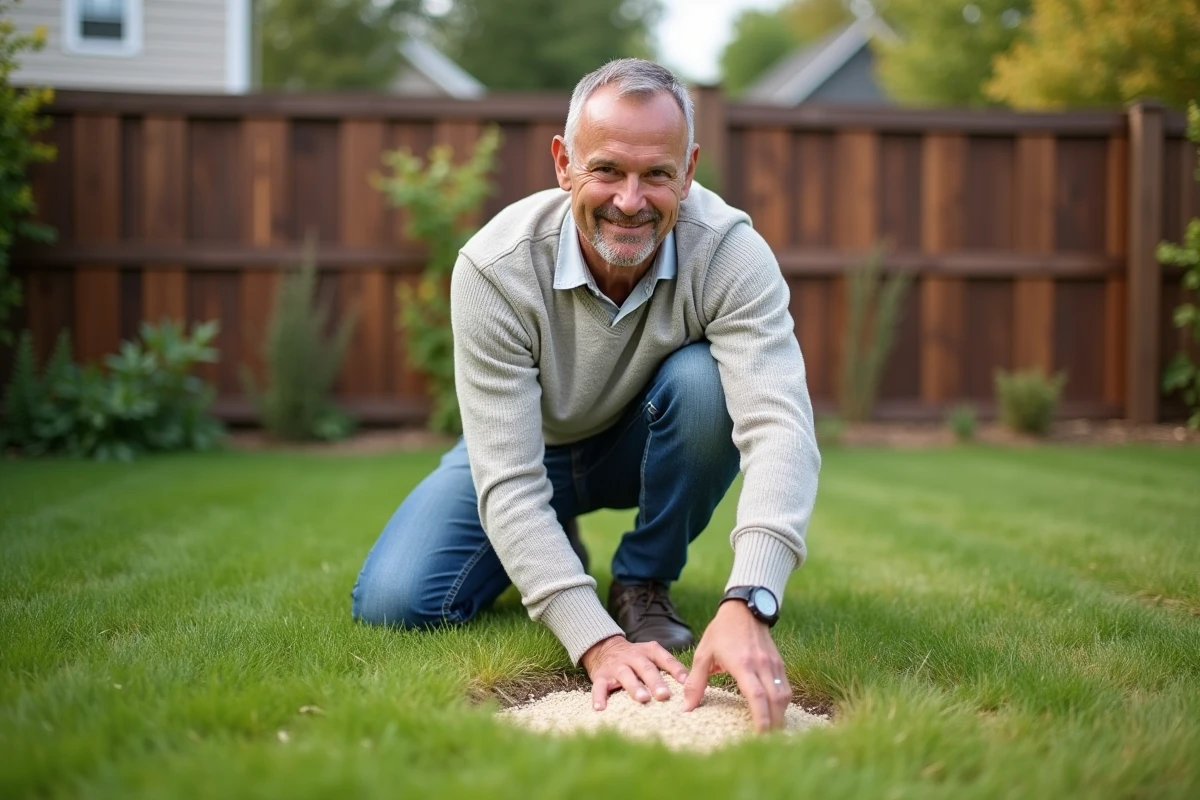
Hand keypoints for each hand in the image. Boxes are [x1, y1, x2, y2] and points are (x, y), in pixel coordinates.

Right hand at [580, 635, 690, 710]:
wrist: (604, 647)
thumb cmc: (635, 658)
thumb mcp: (652, 656)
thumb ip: (669, 668)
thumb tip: (692, 687)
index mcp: (649, 651)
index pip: (665, 659)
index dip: (675, 669)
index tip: (686, 682)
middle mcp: (633, 657)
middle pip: (646, 668)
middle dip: (656, 681)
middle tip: (664, 695)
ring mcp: (617, 667)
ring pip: (625, 675)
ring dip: (634, 687)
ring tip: (642, 699)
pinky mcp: (601, 676)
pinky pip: (599, 687)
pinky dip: (599, 697)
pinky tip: (601, 709)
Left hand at [681, 600, 789, 731]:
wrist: (744, 609)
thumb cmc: (721, 631)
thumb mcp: (703, 653)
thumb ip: (695, 681)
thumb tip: (686, 707)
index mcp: (743, 664)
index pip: (757, 696)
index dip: (761, 718)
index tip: (759, 736)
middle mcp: (762, 665)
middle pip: (776, 701)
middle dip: (774, 724)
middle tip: (766, 743)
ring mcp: (774, 664)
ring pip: (784, 695)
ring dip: (780, 715)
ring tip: (771, 731)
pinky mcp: (779, 663)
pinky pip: (786, 688)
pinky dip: (782, 703)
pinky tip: (774, 712)